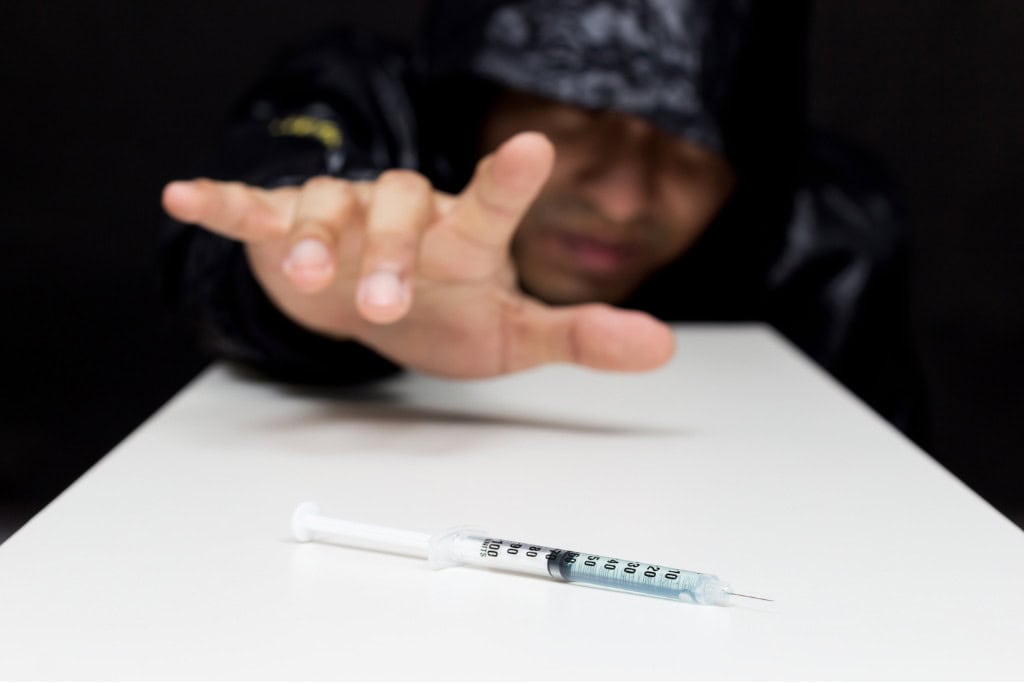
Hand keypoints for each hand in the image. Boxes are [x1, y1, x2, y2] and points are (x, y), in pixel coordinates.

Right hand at [162, 132, 673, 377]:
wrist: (383, 305)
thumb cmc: (450, 310)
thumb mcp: (515, 333)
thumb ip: (580, 335)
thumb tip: (660, 346)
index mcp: (463, 236)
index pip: (492, 204)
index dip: (511, 181)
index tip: (532, 149)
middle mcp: (405, 213)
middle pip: (399, 213)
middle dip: (390, 258)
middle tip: (386, 307)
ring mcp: (346, 215)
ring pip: (328, 210)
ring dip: (317, 242)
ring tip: (314, 282)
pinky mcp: (291, 228)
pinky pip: (257, 209)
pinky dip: (225, 204)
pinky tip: (187, 196)